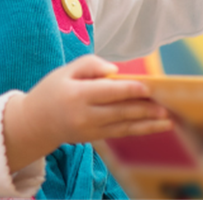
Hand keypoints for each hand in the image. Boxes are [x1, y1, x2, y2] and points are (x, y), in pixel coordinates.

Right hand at [2, 55, 171, 172]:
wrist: (34, 123)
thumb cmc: (52, 90)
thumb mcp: (65, 71)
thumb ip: (90, 65)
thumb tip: (115, 70)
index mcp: (77, 94)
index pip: (108, 92)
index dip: (129, 90)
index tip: (148, 88)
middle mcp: (84, 115)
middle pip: (120, 111)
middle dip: (145, 109)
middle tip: (166, 106)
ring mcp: (90, 130)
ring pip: (124, 126)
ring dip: (147, 123)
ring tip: (168, 120)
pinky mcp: (94, 138)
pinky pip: (120, 134)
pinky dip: (138, 130)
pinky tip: (154, 126)